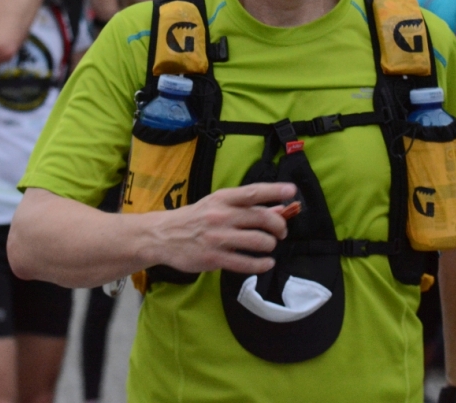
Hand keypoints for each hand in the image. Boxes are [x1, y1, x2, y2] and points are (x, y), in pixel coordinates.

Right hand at [153, 183, 295, 275]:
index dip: (274, 190)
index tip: (291, 191)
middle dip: (278, 226)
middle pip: (261, 218)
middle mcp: (222, 215)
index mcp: (223, 198)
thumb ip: (247, 208)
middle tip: (282, 232)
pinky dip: (261, 264)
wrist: (164, 236)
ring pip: (258, 241)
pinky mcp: (214, 258)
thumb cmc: (196, 218)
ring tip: (269, 246)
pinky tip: (266, 263)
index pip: (253, 192)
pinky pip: (246, 263)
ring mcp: (218, 237)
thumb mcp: (218, 205)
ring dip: (270, 244)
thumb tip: (278, 209)